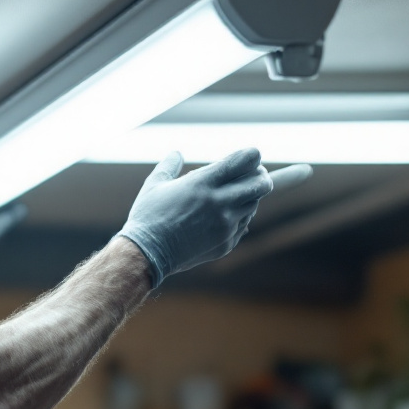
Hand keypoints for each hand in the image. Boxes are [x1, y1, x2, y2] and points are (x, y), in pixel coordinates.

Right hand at [117, 149, 310, 287]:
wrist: (147, 254)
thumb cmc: (148, 216)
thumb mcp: (154, 184)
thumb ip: (169, 165)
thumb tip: (177, 153)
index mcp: (203, 183)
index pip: (247, 160)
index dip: (252, 156)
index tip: (247, 159)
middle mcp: (219, 203)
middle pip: (262, 183)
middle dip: (260, 176)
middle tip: (252, 176)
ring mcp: (225, 225)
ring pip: (254, 205)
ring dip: (247, 198)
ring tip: (230, 197)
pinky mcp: (226, 243)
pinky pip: (243, 225)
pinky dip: (237, 218)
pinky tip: (221, 218)